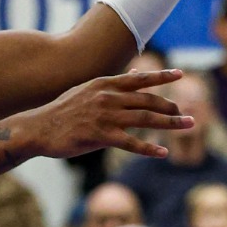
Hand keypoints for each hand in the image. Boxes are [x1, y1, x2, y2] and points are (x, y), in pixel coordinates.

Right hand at [18, 69, 191, 159]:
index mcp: (105, 84)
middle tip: (188, 116)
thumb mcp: (87, 90)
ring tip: (188, 126)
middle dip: (172, 108)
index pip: (140, 79)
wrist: (38, 128)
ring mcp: (105, 116)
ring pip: (146, 120)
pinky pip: (131, 143)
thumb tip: (134, 74)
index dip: (162, 77)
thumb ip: (111, 84)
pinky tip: (163, 152)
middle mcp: (108, 97)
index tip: (180, 75)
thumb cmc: (63, 110)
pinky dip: (149, 148)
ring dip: (170, 124)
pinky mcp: (100, 136)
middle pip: (149, 101)